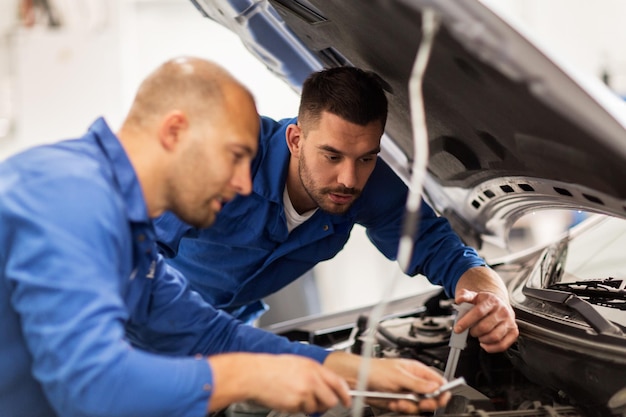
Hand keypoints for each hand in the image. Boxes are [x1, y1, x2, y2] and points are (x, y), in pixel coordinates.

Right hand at [208, 353, 350, 412]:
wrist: (255, 374)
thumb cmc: (272, 368)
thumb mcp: (298, 363)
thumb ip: (313, 373)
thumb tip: (326, 383)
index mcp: (313, 367)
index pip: (338, 382)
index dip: (345, 393)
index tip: (348, 400)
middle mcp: (311, 379)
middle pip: (331, 399)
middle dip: (327, 404)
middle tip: (320, 403)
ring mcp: (304, 391)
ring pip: (317, 407)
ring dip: (309, 406)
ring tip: (296, 397)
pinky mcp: (295, 403)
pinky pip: (302, 410)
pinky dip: (297, 408)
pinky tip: (288, 398)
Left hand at [324, 352, 448, 413]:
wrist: (357, 379)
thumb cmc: (374, 369)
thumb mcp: (398, 375)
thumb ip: (417, 382)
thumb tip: (435, 386)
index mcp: (416, 370)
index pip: (436, 380)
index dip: (441, 389)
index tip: (441, 397)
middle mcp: (413, 382)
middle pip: (431, 396)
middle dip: (426, 401)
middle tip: (421, 402)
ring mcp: (406, 393)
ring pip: (419, 406)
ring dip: (411, 406)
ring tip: (400, 401)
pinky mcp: (399, 402)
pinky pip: (407, 410)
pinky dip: (401, 408)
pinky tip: (394, 403)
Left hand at [454, 288, 518, 351]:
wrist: (499, 303)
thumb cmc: (485, 302)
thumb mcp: (473, 296)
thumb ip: (464, 296)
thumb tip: (459, 299)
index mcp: (492, 301)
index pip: (478, 312)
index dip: (466, 322)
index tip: (458, 328)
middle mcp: (503, 311)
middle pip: (485, 327)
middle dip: (473, 332)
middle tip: (470, 330)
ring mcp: (509, 322)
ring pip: (494, 337)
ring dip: (482, 339)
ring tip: (478, 335)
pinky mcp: (514, 332)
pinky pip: (502, 345)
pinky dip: (491, 347)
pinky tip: (484, 343)